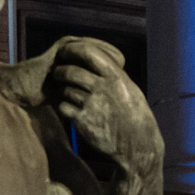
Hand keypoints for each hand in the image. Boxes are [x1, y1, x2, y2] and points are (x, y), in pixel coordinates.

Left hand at [42, 37, 157, 163]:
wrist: (137, 145)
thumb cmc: (136, 117)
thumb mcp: (130, 89)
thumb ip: (113, 75)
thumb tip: (96, 62)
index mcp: (116, 77)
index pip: (89, 52)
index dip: (73, 49)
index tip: (66, 52)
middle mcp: (103, 88)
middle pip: (70, 71)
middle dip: (60, 70)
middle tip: (57, 72)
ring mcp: (91, 105)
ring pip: (64, 89)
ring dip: (60, 89)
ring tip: (64, 91)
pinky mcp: (82, 121)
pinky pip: (63, 107)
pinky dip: (62, 106)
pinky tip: (68, 107)